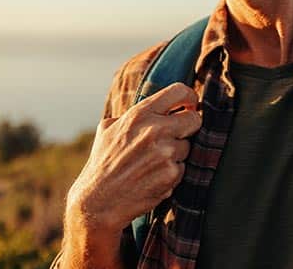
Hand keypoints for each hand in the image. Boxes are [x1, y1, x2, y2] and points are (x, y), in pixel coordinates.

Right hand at [66, 83, 201, 233]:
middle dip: (189, 127)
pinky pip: (182, 168)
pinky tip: (152, 178)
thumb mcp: (108, 129)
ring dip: (176, 154)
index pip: (178, 92)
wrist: (98, 201)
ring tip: (152, 163)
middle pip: (194, 120)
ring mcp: (165, 153)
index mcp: (140, 114)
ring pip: (188, 147)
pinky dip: (171, 173)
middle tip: (177, 135)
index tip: (190, 104)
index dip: (189, 97)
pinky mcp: (171, 174)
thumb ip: (132, 115)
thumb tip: (154, 107)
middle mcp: (155, 130)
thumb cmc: (102, 163)